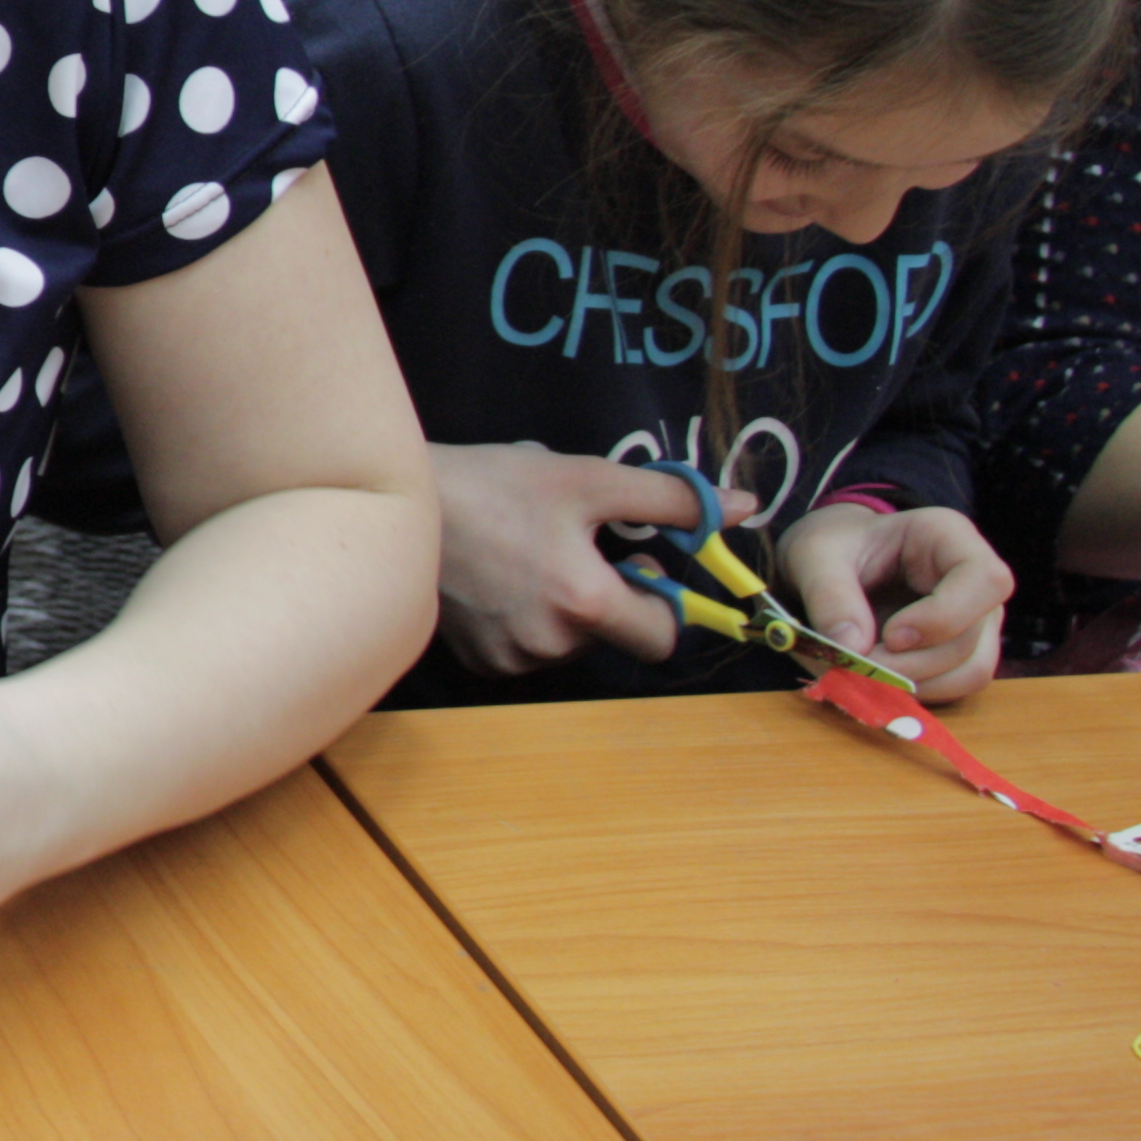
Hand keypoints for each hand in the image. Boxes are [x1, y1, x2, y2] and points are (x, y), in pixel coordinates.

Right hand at [429, 443, 727, 676]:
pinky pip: (528, 650)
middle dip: (610, 598)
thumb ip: (671, 498)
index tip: (637, 561)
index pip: (664, 636)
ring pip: (571, 643)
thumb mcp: (588, 479)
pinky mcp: (479, 661)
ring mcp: (511, 658)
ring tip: (530, 558)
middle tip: (579, 548)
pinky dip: (527, 621)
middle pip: (615, 636)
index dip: (662, 600)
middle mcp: (551, 644)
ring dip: (566, 609)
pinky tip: (500, 582)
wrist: (399, 505)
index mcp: (586, 604)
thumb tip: (741, 507)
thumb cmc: (495, 486)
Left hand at [774, 501, 1010, 701]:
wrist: (833, 560)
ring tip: (862, 673)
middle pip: (971, 636)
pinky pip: (957, 686)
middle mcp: (976, 581)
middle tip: (856, 666)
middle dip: (912, 663)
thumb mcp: (814, 556)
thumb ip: (828, 595)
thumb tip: (851, 648)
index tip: (891, 636)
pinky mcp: (963, 652)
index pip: (984, 579)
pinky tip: (877, 681)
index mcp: (948, 537)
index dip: (944, 617)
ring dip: (915, 683)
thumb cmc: (833, 546)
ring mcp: (976, 620)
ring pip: (971, 669)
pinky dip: (917, 692)